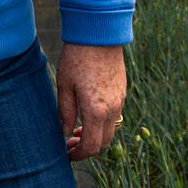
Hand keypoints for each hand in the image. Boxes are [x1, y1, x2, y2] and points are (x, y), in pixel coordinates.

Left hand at [56, 42, 126, 161]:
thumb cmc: (77, 56)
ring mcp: (120, 100)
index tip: (67, 154)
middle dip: (87, 148)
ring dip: (96, 135)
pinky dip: (103, 122)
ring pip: (111, 130)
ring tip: (77, 129)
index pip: (91, 146)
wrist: (99, 33)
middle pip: (104, 143)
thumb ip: (65, 111)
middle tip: (70, 143)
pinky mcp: (122, 90)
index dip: (79, 155)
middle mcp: (112, 109)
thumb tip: (64, 131)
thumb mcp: (64, 84)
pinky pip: (115, 115)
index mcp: (96, 110)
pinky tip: (89, 113)